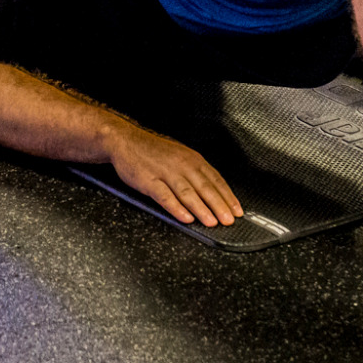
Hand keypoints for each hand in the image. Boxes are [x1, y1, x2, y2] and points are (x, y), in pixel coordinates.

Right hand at [106, 124, 242, 227]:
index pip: (215, 179)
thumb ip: (195, 172)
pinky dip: (176, 208)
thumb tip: (214, 192)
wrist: (125, 140)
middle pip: (204, 187)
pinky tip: (186, 217)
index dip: (227, 196)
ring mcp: (165, 172)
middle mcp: (181, 165)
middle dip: (219, 205)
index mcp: (192, 159)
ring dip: (201, 209)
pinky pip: (165, 196)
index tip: (237, 210)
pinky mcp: (149, 180)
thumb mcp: (179, 155)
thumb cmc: (153, 151)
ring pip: (187, 193)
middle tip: (229, 220)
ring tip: (212, 222)